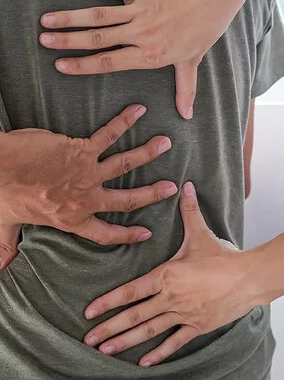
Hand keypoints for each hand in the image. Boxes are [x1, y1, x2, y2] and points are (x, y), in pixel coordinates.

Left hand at [0, 105, 176, 269]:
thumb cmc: (2, 196)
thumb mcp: (7, 226)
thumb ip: (8, 247)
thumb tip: (0, 267)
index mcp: (71, 220)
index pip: (105, 233)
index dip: (127, 235)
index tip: (146, 233)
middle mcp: (86, 199)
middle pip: (127, 199)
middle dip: (152, 194)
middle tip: (171, 188)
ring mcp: (87, 173)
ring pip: (125, 164)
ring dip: (147, 153)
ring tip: (165, 144)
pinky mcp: (81, 150)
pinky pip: (108, 135)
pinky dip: (124, 122)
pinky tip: (137, 111)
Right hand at [39, 0, 273, 119]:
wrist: (212, 2)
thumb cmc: (200, 34)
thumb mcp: (190, 65)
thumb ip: (185, 91)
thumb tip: (187, 116)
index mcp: (149, 55)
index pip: (110, 62)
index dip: (83, 65)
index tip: (61, 66)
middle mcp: (141, 34)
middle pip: (99, 39)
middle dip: (69, 41)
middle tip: (45, 41)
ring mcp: (140, 11)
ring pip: (101, 15)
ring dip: (73, 17)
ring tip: (49, 19)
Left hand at [83, 182, 258, 365]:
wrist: (250, 278)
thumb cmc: (223, 256)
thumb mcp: (201, 233)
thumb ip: (189, 211)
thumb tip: (186, 185)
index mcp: (167, 275)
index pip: (131, 291)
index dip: (108, 302)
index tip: (89, 313)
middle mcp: (171, 297)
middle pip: (135, 315)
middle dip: (109, 328)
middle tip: (88, 340)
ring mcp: (183, 314)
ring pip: (149, 330)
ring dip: (126, 341)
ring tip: (106, 352)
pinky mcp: (197, 326)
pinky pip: (175, 342)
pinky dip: (159, 353)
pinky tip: (144, 363)